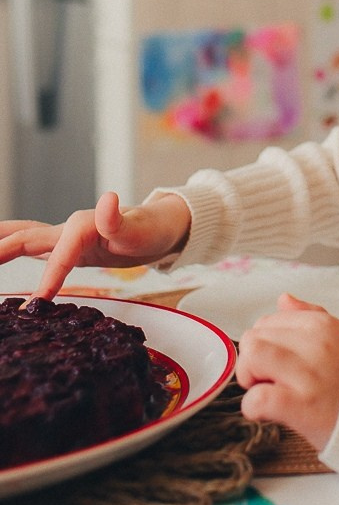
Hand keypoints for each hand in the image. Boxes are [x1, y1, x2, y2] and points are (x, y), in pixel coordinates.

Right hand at [0, 190, 191, 299]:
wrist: (158, 226)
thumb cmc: (149, 229)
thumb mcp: (140, 229)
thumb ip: (120, 219)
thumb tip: (107, 199)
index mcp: (82, 226)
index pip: (59, 256)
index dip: (47, 279)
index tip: (34, 305)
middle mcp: (66, 228)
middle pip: (23, 238)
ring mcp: (63, 236)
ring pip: (21, 238)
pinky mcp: (64, 246)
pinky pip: (30, 247)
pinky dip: (9, 249)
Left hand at [236, 293, 338, 451]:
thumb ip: (310, 316)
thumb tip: (284, 299)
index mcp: (324, 325)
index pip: (267, 321)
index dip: (265, 344)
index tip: (279, 364)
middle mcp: (317, 343)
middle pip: (253, 338)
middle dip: (253, 362)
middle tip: (271, 381)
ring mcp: (310, 375)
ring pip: (251, 358)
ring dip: (250, 379)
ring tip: (268, 391)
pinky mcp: (303, 407)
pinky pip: (256, 399)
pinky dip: (254, 408)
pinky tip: (269, 413)